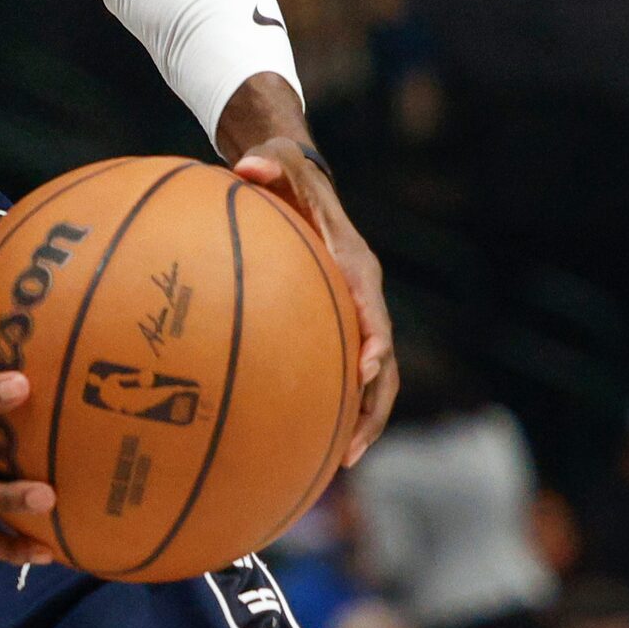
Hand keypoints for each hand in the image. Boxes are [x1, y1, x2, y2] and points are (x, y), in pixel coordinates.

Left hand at [234, 141, 393, 464]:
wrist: (299, 176)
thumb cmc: (285, 172)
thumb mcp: (278, 161)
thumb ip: (266, 163)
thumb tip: (244, 165)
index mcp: (355, 264)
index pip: (372, 307)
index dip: (375, 338)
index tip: (368, 367)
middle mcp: (364, 296)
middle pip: (384, 360)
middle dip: (374, 405)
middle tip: (353, 448)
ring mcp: (353, 315)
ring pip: (371, 378)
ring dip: (361, 420)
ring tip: (340, 466)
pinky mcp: (335, 325)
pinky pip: (339, 372)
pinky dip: (332, 405)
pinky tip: (304, 441)